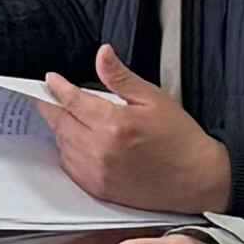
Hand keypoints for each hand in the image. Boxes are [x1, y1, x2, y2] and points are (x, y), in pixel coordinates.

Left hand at [30, 49, 236, 214]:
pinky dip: (67, 151)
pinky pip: (69, 166)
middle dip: (51, 106)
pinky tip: (76, 141)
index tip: (51, 80)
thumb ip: (121, 77)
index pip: (72, 101)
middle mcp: (101, 150)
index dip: (57, 87)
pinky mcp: (98, 188)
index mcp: (114, 124)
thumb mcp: (153, 98)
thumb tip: (103, 54)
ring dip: (59, 128)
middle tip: (48, 96)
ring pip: (62, 145)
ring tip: (66, 116)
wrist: (196, 178)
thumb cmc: (180, 139)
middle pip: (61, 123)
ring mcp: (97, 172)